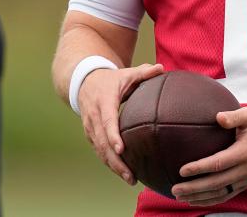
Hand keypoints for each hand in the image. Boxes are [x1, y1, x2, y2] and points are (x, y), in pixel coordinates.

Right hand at [78, 62, 163, 184]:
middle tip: (131, 175)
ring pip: (100, 150)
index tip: (122, 149)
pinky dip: (110, 163)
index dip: (113, 136)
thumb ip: (143, 72)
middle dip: (116, 161)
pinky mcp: (91, 134)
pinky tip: (123, 173)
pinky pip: (99, 151)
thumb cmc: (111, 80)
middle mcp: (94, 117)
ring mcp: (90, 127)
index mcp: (104, 101)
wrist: (85, 82)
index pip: (107, 120)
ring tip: (131, 179)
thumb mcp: (126, 73)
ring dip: (114, 166)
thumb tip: (161, 68)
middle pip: (103, 143)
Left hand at [170, 107, 246, 206]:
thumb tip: (218, 117)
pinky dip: (210, 201)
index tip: (182, 170)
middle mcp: (245, 169)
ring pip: (220, 193)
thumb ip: (234, 116)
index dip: (200, 168)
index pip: (219, 163)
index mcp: (245, 152)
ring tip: (180, 197)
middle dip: (194, 188)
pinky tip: (195, 201)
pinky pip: (227, 195)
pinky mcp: (246, 183)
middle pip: (216, 183)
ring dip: (199, 197)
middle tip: (175, 189)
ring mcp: (246, 179)